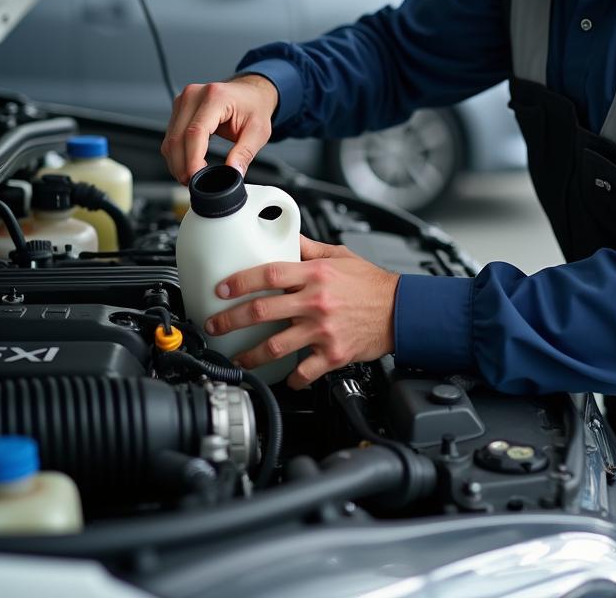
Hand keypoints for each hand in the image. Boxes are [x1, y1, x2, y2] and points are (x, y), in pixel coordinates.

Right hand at [161, 75, 278, 184]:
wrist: (250, 93)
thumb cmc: (254, 106)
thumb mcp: (258, 131)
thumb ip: (245, 153)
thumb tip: (233, 173)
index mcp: (216, 97)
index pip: (195, 132)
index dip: (192, 159)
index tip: (196, 177)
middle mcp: (194, 95)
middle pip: (177, 138)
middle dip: (182, 166)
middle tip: (192, 183)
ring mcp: (183, 100)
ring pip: (170, 139)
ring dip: (176, 162)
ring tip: (190, 177)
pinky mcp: (179, 108)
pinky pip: (170, 136)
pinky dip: (176, 154)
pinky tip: (186, 164)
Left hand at [203, 235, 399, 388]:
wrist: (401, 310)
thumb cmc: (372, 284)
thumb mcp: (341, 256)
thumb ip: (310, 248)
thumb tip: (287, 237)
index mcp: (316, 274)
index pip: (269, 274)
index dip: (240, 281)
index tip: (221, 289)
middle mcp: (316, 301)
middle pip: (263, 311)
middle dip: (231, 320)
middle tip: (214, 326)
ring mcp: (323, 330)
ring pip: (276, 346)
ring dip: (250, 355)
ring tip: (237, 358)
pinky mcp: (332, 354)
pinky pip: (304, 371)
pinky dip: (291, 378)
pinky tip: (283, 377)